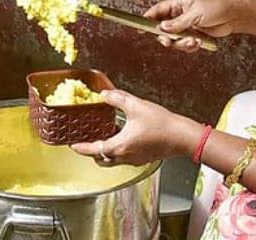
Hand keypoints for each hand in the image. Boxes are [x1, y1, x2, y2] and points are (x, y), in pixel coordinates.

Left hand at [70, 90, 195, 166]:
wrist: (182, 136)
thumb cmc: (161, 124)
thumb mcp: (135, 105)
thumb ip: (117, 98)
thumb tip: (105, 94)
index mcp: (120, 146)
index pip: (94, 150)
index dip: (82, 148)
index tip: (73, 146)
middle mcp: (126, 156)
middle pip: (102, 159)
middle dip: (93, 152)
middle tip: (87, 142)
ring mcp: (136, 159)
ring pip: (114, 160)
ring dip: (106, 151)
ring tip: (104, 137)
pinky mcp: (144, 158)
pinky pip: (126, 158)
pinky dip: (119, 150)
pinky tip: (123, 136)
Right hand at [143, 0, 251, 51]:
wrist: (233, 16)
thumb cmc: (216, 7)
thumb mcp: (195, 13)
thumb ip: (178, 22)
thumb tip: (163, 27)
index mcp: (177, 4)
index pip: (157, 11)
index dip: (147, 19)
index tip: (140, 28)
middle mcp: (178, 15)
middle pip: (163, 29)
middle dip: (166, 37)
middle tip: (169, 41)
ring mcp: (185, 26)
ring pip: (174, 39)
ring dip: (182, 43)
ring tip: (193, 41)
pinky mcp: (193, 35)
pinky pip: (184, 44)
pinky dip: (190, 46)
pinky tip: (198, 42)